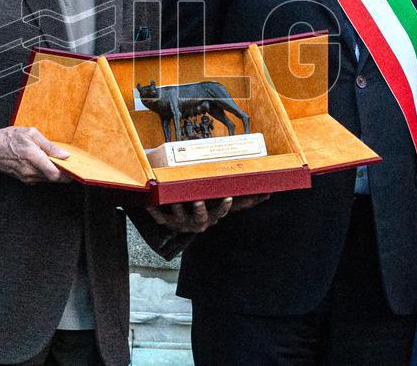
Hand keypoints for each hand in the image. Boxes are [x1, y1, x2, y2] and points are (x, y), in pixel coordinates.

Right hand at [0, 126, 69, 184]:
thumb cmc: (10, 138)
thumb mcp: (31, 133)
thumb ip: (49, 145)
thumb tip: (64, 155)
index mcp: (32, 156)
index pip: (54, 174)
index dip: (67, 174)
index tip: (74, 169)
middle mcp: (29, 170)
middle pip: (53, 178)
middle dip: (62, 171)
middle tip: (66, 162)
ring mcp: (26, 177)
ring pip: (47, 179)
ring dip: (53, 171)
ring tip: (52, 159)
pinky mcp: (24, 180)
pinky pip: (40, 178)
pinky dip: (45, 172)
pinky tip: (43, 162)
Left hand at [146, 193, 268, 232]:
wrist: (186, 224)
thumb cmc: (209, 210)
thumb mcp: (224, 205)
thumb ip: (245, 200)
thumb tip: (268, 193)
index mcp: (212, 217)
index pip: (220, 213)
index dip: (223, 207)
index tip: (227, 197)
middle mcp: (198, 222)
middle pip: (200, 217)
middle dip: (199, 209)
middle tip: (197, 200)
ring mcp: (182, 223)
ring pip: (178, 217)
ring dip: (176, 207)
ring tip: (173, 198)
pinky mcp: (167, 222)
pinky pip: (159, 217)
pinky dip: (154, 211)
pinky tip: (147, 204)